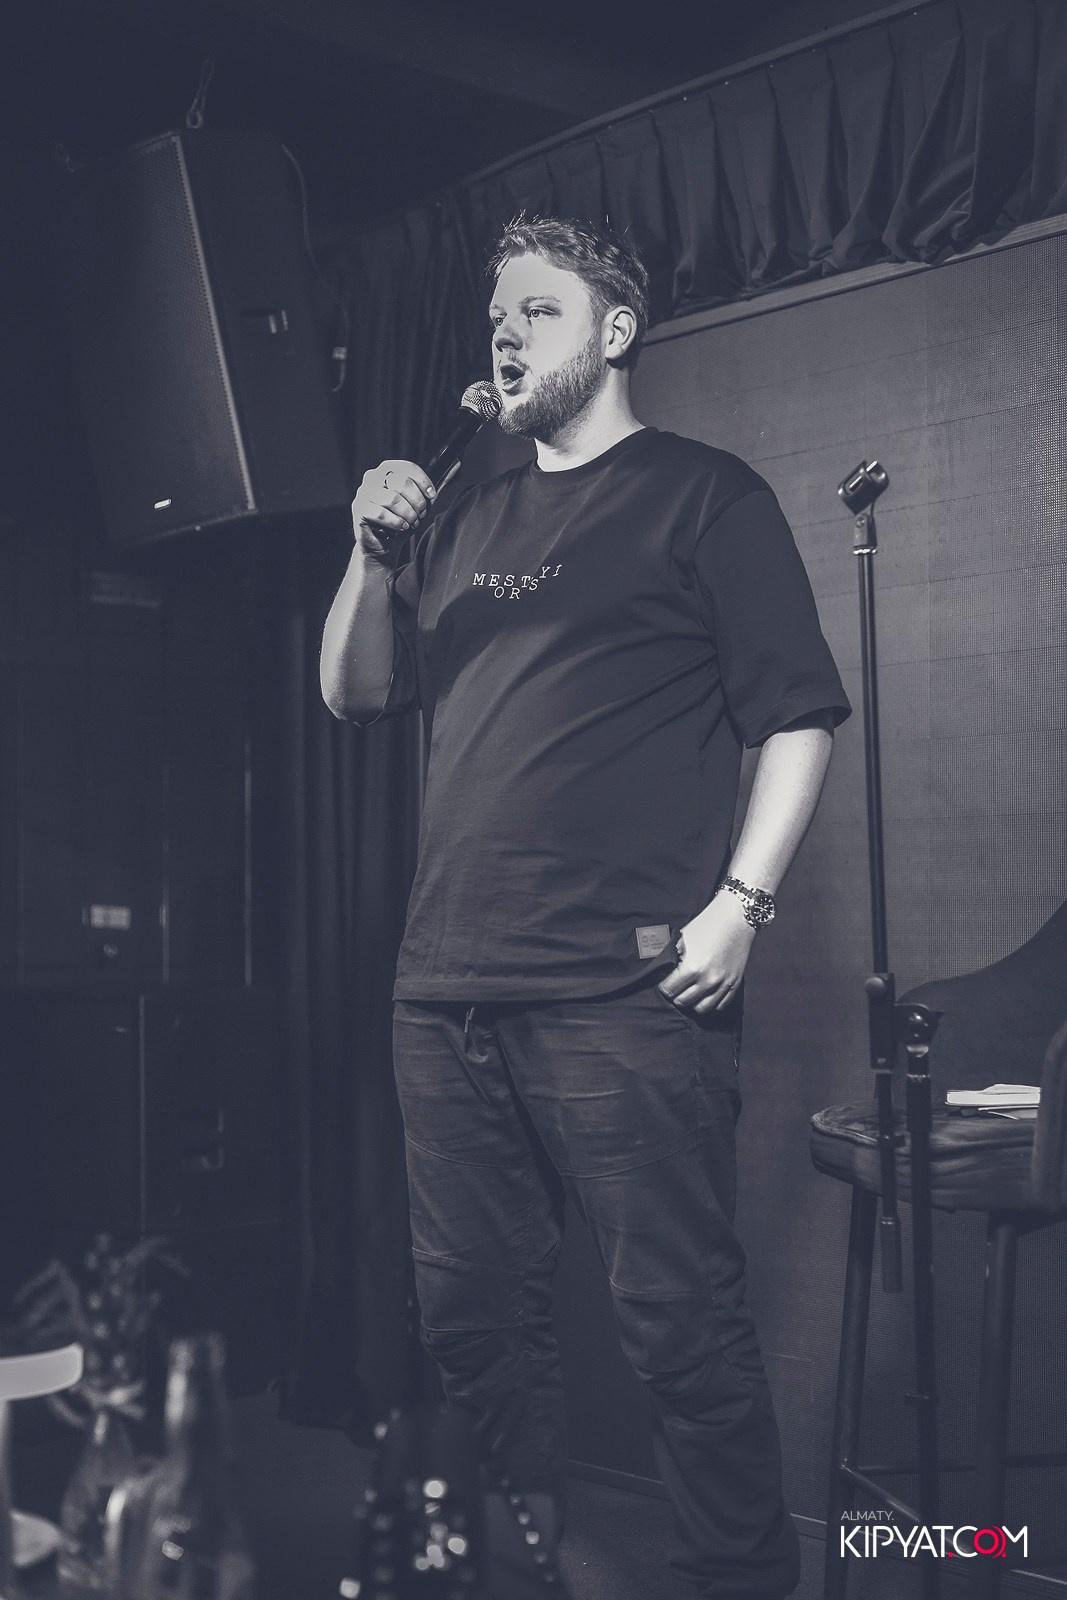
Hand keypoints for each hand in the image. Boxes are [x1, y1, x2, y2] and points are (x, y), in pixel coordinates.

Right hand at [352, 459, 436, 558]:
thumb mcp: (423, 502)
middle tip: (420, 515)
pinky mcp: (359, 510)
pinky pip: (380, 513)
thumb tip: (457, 463)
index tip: (432, 496)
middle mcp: (372, 477)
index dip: (423, 482)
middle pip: (400, 481)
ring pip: (392, 498)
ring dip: (407, 514)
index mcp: (387, 470)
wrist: (384, 546)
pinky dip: (395, 522)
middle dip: (416, 502)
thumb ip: (437, 484)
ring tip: (410, 522)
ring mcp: (363, 493)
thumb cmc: (402, 520)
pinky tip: (400, 527)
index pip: (407, 467)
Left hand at [658, 892, 755, 1013]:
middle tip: (675, 987)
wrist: (736, 918)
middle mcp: (708, 980)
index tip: (664, 982)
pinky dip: (710, 1003)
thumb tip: (661, 970)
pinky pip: (720, 1005)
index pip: (669, 989)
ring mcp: (723, 984)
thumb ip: (671, 956)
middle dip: (676, 994)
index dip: (664, 986)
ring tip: (689, 992)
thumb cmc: (707, 924)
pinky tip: (705, 993)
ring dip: (692, 1002)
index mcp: (692, 967)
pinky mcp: (734, 984)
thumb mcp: (683, 938)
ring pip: (701, 1008)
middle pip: (683, 1001)